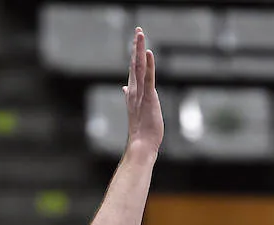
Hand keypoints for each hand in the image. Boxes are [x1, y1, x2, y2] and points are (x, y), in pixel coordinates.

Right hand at [123, 28, 162, 151]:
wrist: (140, 145)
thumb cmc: (141, 131)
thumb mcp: (136, 110)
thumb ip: (130, 96)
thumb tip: (124, 88)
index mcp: (132, 93)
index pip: (134, 70)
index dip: (135, 54)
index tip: (136, 41)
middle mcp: (134, 90)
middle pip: (134, 63)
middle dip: (136, 46)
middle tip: (138, 30)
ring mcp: (140, 93)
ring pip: (139, 67)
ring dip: (139, 49)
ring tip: (140, 34)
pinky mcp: (148, 98)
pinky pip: (148, 78)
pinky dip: (148, 65)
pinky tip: (148, 52)